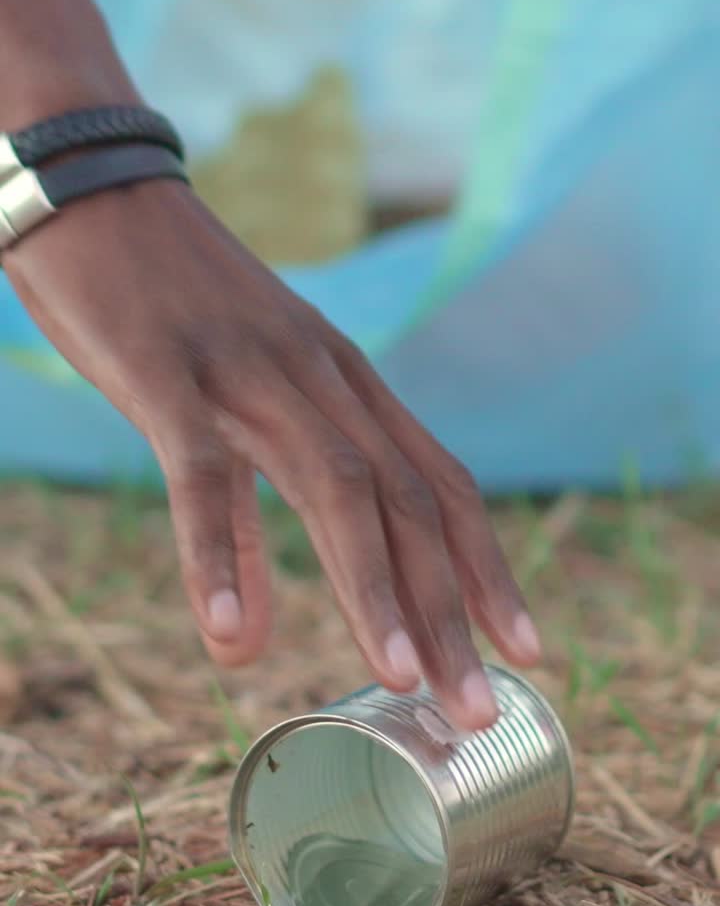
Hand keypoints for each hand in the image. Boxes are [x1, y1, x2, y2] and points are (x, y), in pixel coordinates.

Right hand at [5, 179, 540, 728]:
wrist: (94, 194)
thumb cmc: (165, 305)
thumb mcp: (231, 399)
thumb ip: (248, 507)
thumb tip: (254, 622)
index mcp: (342, 379)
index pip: (439, 481)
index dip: (488, 569)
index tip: (525, 650)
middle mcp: (317, 374)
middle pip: (406, 501)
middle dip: (449, 609)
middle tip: (477, 710)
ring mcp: (245, 370)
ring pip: (332, 486)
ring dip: (372, 588)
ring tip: (399, 683)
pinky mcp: (164, 371)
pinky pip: (200, 473)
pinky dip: (219, 557)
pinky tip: (234, 637)